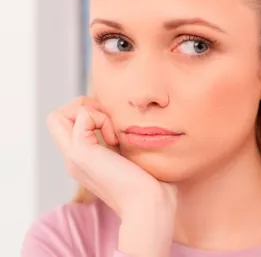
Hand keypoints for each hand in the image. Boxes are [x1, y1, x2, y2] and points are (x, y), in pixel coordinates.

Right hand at [47, 97, 175, 255]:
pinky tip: (116, 140)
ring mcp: (74, 157)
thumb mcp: (131, 159)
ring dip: (89, 112)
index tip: (114, 128)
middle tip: (109, 123)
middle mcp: (74, 159)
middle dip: (83, 108)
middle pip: (56, 119)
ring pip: (58, 116)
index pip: (68, 126)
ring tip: (111, 131)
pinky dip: (101, 118)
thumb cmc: (152, 186)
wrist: (150, 205)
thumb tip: (130, 126)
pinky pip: (82, 116)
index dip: (89, 115)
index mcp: (85, 161)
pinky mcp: (82, 153)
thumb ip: (122, 145)